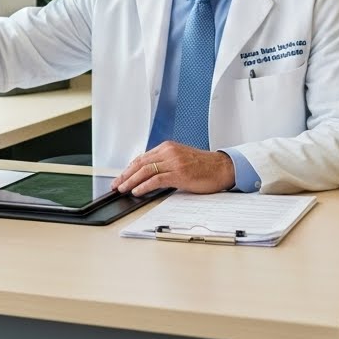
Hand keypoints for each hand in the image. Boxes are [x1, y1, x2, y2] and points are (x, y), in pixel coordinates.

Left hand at [114, 141, 235, 196]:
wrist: (222, 168)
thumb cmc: (204, 166)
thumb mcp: (181, 159)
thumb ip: (165, 163)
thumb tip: (148, 175)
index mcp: (168, 147)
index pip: (143, 157)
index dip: (129, 168)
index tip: (121, 177)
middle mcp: (169, 152)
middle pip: (140, 163)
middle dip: (125, 175)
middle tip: (116, 184)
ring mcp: (174, 162)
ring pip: (145, 170)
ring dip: (131, 181)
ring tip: (122, 189)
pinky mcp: (179, 174)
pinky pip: (156, 180)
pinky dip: (144, 186)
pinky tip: (137, 191)